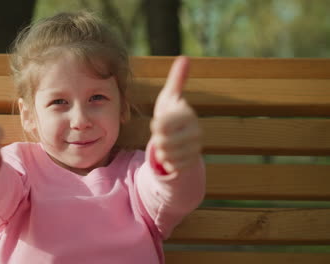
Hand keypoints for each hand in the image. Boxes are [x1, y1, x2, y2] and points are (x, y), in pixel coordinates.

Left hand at [150, 56, 201, 173]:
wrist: (179, 138)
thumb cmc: (171, 113)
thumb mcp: (170, 96)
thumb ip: (177, 79)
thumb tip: (185, 58)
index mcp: (189, 115)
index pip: (161, 125)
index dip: (156, 126)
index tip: (159, 123)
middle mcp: (197, 132)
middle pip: (162, 142)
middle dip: (157, 140)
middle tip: (164, 135)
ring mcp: (196, 149)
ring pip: (166, 156)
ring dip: (161, 151)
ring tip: (167, 144)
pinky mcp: (192, 163)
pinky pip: (171, 166)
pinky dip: (167, 162)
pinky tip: (172, 155)